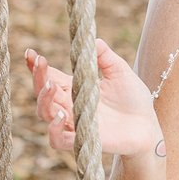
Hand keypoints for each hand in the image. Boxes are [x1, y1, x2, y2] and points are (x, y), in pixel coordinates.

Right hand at [25, 41, 159, 157]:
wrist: (148, 126)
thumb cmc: (133, 99)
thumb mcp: (119, 72)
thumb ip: (105, 57)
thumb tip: (94, 39)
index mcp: (75, 89)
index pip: (50, 77)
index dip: (37, 67)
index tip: (31, 53)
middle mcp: (69, 106)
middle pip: (43, 94)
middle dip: (39, 78)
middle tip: (41, 63)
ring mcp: (73, 124)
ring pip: (45, 114)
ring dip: (44, 100)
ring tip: (51, 86)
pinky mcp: (81, 140)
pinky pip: (57, 139)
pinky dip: (54, 129)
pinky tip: (61, 115)